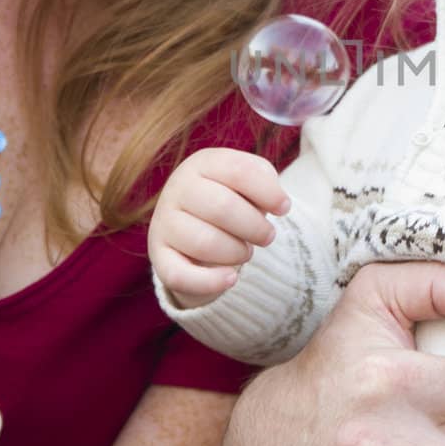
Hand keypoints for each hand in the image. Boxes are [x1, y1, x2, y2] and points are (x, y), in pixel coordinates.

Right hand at [149, 147, 289, 307]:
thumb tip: (278, 202)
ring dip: (237, 252)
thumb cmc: (232, 199)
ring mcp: (164, 223)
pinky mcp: (159, 257)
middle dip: (255, 227)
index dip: (268, 191)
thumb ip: (265, 182)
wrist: (196, 226)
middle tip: (268, 237)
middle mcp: (177, 189)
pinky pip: (179, 275)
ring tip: (245, 251)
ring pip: (205, 243)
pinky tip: (232, 279)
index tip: (284, 208)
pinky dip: (210, 281)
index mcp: (202, 164)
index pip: (238, 170)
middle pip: (223, 208)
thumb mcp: (249, 183)